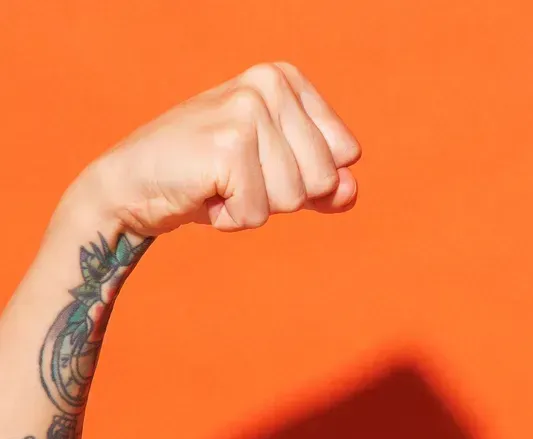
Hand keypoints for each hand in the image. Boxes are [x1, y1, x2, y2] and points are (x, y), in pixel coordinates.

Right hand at [66, 61, 360, 238]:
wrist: (133, 185)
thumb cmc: (205, 177)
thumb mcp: (273, 173)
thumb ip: (321, 182)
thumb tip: (351, 189)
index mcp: (285, 78)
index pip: (344, 153)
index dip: (305, 177)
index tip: (262, 163)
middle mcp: (269, 84)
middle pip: (322, 179)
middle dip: (281, 195)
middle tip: (236, 177)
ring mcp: (248, 112)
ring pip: (292, 199)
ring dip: (254, 207)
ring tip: (218, 183)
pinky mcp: (229, 147)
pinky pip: (258, 214)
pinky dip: (231, 218)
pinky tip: (204, 194)